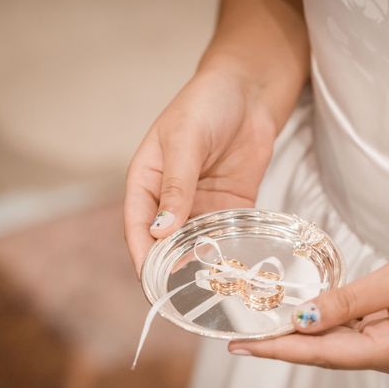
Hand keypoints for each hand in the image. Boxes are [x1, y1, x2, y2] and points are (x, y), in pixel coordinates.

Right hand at [125, 69, 276, 273]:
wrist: (250, 91)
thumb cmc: (206, 104)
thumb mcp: (186, 141)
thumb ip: (176, 185)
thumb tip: (161, 230)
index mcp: (147, 179)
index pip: (138, 224)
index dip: (142, 253)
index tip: (149, 282)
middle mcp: (171, 197)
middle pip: (165, 240)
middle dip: (169, 266)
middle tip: (178, 296)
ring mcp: (202, 203)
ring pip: (195, 242)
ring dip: (199, 262)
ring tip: (207, 286)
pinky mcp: (231, 205)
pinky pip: (226, 234)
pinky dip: (226, 249)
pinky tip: (231, 264)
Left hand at [229, 235, 388, 376]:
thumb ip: (350, 301)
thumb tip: (305, 318)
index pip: (320, 353)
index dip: (278, 348)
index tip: (242, 347)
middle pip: (326, 352)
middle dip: (284, 343)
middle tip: (242, 337)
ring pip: (340, 343)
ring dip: (304, 333)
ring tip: (265, 325)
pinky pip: (357, 331)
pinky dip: (330, 323)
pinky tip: (309, 315)